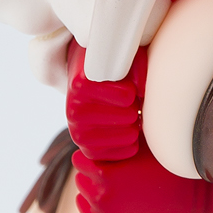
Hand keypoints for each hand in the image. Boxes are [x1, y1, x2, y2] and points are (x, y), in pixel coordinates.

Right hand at [66, 41, 147, 161]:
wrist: (91, 82)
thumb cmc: (114, 69)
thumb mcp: (124, 59)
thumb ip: (136, 67)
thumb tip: (139, 90)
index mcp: (80, 84)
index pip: (125, 96)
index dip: (133, 92)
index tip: (129, 88)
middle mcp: (73, 110)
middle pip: (128, 116)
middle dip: (135, 109)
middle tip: (131, 103)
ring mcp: (78, 132)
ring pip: (127, 136)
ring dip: (135, 126)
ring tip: (131, 115)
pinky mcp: (87, 148)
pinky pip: (118, 154)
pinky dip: (130, 145)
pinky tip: (130, 132)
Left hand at [72, 139, 212, 212]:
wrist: (195, 206)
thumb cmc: (170, 169)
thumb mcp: (146, 144)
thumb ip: (119, 134)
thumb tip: (99, 113)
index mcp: (104, 173)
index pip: (81, 158)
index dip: (99, 156)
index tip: (116, 160)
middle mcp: (98, 198)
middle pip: (81, 178)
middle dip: (96, 175)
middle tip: (123, 177)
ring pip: (83, 198)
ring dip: (95, 194)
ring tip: (123, 192)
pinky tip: (121, 208)